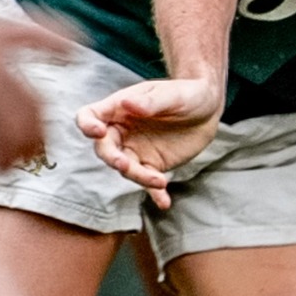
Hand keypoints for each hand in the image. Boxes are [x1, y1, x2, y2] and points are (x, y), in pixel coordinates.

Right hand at [76, 76, 222, 208]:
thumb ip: (150, 101)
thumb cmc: (186, 93)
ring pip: (126, 169)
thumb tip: (127, 103)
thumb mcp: (172, 94)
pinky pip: (148, 183)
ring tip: (159, 181)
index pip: (89, 116)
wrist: (207, 109)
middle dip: (112, 159)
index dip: (88, 125)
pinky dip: (155, 194)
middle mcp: (122, 131)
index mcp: (118, 108)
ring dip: (138, 177)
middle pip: (104, 149)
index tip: (98, 132)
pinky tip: (164, 202)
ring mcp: (135, 150)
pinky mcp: (152, 165)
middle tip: (125, 165)